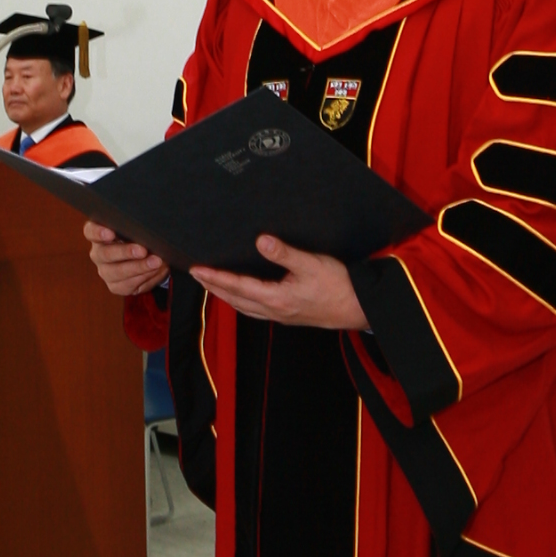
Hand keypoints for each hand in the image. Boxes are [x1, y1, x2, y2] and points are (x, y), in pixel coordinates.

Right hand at [84, 218, 164, 298]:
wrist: (144, 257)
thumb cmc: (137, 238)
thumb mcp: (135, 229)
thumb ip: (136, 228)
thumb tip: (149, 232)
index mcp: (98, 234)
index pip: (90, 231)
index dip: (98, 233)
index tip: (110, 233)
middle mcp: (98, 254)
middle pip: (105, 254)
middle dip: (126, 252)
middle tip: (143, 250)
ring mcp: (105, 271)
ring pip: (117, 272)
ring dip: (139, 267)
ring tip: (156, 262)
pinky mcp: (115, 286)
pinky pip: (128, 285)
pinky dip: (145, 277)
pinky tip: (156, 271)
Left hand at [191, 236, 366, 331]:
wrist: (358, 308)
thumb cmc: (338, 285)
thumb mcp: (312, 263)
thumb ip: (284, 253)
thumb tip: (261, 241)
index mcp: (276, 298)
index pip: (237, 287)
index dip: (215, 277)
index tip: (197, 270)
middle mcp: (274, 310)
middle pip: (235, 299)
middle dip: (214, 287)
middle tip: (197, 275)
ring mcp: (280, 315)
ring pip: (244, 307)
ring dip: (226, 295)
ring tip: (213, 284)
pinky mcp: (288, 315)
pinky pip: (256, 310)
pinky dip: (242, 301)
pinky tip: (242, 295)